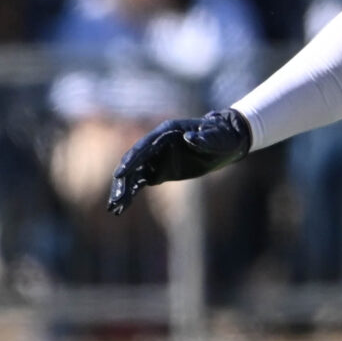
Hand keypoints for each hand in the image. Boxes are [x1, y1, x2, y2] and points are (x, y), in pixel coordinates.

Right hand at [106, 109, 250, 214]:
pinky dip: (132, 193)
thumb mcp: (217, 138)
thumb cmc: (222, 136)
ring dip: (123, 190)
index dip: (131, 160)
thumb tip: (190, 139)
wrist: (226, 142)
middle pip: (134, 162)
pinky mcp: (160, 171)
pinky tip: (123, 206)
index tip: (119, 174)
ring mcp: (157, 158)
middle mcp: (156, 144)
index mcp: (166, 132)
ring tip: (115, 208)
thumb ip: (205, 139)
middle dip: (123, 180)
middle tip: (114, 199)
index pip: (144, 147)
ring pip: (135, 174)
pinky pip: (142, 182)